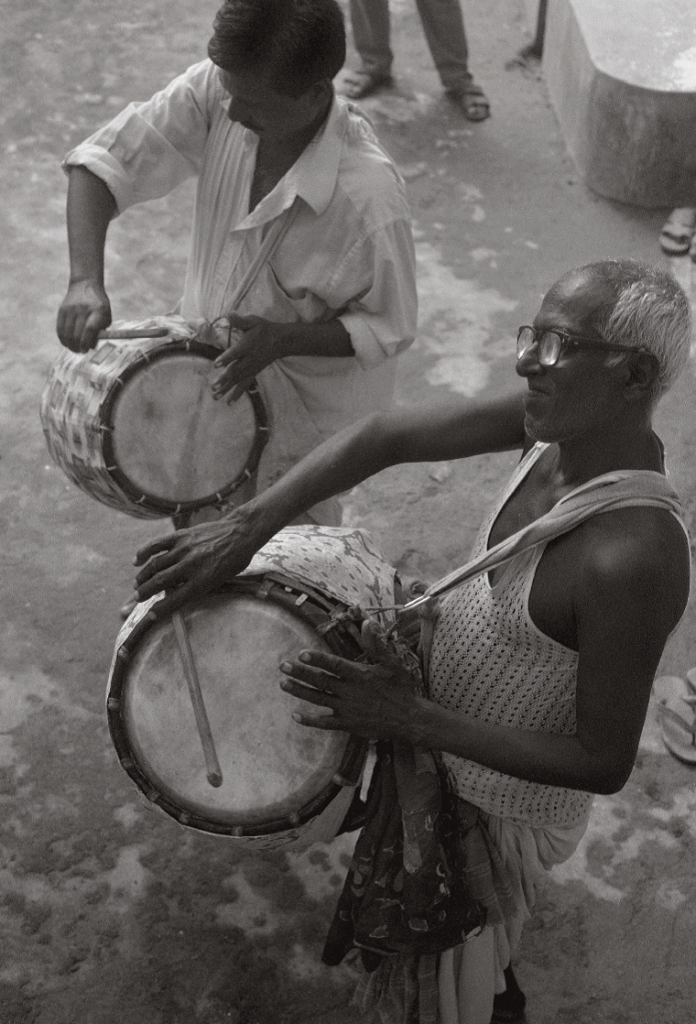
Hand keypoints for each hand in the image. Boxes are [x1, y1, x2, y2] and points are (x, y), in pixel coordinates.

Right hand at [56, 279, 111, 351]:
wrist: (85, 284)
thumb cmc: (99, 305)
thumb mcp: (106, 316)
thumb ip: (101, 331)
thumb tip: (91, 347)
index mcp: (97, 311)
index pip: (89, 330)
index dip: (86, 342)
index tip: (86, 350)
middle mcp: (83, 309)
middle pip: (77, 333)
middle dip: (78, 346)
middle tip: (80, 352)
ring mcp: (71, 309)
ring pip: (67, 332)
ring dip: (69, 344)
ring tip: (74, 349)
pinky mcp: (62, 310)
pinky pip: (60, 328)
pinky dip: (62, 338)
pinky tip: (66, 343)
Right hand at [133, 510, 260, 615]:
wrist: (241, 533)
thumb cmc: (234, 560)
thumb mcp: (220, 580)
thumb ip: (198, 587)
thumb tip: (176, 593)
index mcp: (202, 581)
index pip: (175, 600)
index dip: (160, 610)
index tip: (150, 615)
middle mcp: (191, 566)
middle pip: (159, 582)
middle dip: (145, 592)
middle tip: (137, 598)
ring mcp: (184, 549)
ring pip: (155, 565)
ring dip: (142, 576)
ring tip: (137, 584)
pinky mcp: (181, 536)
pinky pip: (157, 544)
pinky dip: (144, 552)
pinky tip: (136, 560)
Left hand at [211, 313, 285, 401]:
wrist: (280, 341)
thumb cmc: (264, 329)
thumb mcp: (253, 321)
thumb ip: (240, 320)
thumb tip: (228, 314)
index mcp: (247, 346)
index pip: (236, 353)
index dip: (226, 358)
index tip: (216, 364)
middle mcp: (249, 359)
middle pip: (236, 371)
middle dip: (224, 379)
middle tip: (213, 387)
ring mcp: (251, 368)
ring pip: (238, 380)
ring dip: (227, 389)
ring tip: (216, 396)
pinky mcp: (253, 373)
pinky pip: (245, 385)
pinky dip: (237, 394)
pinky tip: (229, 402)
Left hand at [279, 621, 422, 741]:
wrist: (408, 719)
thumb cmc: (400, 688)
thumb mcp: (391, 664)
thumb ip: (377, 644)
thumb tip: (368, 622)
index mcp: (360, 675)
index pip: (334, 665)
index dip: (318, 659)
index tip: (301, 653)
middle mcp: (350, 692)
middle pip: (321, 681)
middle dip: (300, 673)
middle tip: (282, 665)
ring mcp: (347, 709)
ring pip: (318, 699)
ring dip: (300, 691)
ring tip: (283, 684)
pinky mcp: (347, 724)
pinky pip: (325, 722)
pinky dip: (310, 720)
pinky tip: (295, 715)